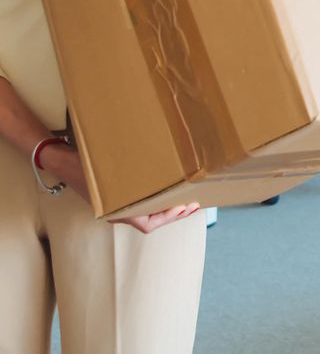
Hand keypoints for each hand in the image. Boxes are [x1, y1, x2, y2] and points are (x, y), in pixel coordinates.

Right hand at [43, 145, 199, 231]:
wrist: (61, 160)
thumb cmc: (82, 165)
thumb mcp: (106, 173)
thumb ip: (128, 177)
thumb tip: (154, 176)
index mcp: (116, 211)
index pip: (147, 224)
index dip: (168, 218)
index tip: (184, 206)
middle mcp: (117, 212)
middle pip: (151, 221)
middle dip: (173, 214)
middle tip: (193, 205)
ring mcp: (116, 206)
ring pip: (146, 213)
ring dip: (166, 207)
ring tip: (185, 198)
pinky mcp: (115, 197)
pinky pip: (139, 203)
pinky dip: (155, 199)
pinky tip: (166, 188)